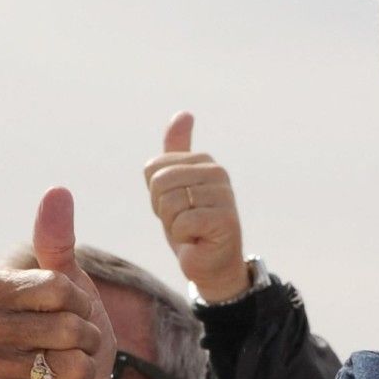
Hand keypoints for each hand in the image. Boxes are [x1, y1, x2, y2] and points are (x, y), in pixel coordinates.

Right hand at [0, 188, 119, 378]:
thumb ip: (57, 242)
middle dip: (84, 336)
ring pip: (61, 366)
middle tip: (80, 342)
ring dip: (81, 368)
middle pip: (59, 328)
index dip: (77, 299)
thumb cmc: (73, 331)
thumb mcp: (71, 285)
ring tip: (71, 368)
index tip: (76, 306)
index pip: (53, 285)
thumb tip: (57, 191)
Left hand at [144, 112, 249, 302]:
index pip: (154, 169)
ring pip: (170, 203)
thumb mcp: (176, 186)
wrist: (211, 264)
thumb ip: (176, 151)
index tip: (176, 207)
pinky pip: (182, 223)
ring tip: (191, 231)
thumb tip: (184, 114)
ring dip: (173, 226)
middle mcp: (217, 173)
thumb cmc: (191, 226)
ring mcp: (223, 196)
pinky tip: (198, 241)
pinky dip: (183, 238)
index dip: (156, 195)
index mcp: (204, 161)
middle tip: (183, 222)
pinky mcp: (224, 220)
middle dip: (163, 210)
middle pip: (159, 183)